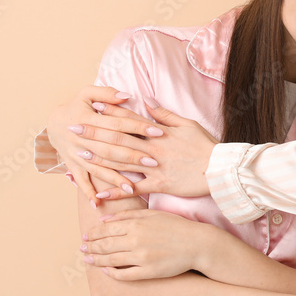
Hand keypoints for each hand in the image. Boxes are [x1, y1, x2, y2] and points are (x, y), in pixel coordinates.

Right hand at [46, 85, 165, 203]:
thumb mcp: (86, 93)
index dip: (138, 127)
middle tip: (154, 161)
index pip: (117, 124)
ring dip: (114, 178)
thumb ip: (106, 93)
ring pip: (98, 168)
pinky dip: (88, 192)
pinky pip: (81, 180)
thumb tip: (126, 96)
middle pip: (110, 148)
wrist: (52, 123)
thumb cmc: (76, 106)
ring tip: (132, 187)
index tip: (158, 131)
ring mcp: (76, 154)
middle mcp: (81, 139)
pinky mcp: (72, 165)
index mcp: (87, 119)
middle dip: (132, 156)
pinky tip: (98, 203)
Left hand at [77, 100, 218, 199]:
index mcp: (160, 132)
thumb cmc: (205, 146)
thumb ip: (165, 115)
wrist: (221, 169)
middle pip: (119, 138)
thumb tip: (147, 101)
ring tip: (79, 154)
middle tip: (73, 128)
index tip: (92, 106)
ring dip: (100, 158)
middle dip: (95, 132)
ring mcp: (155, 167)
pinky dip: (117, 191)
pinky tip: (100, 193)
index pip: (130, 119)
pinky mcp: (160, 184)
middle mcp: (154, 148)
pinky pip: (135, 189)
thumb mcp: (187, 124)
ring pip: (123, 161)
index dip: (110, 111)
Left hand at [80, 209, 206, 280]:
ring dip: (96, 261)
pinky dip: (112, 273)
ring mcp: (141, 257)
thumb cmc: (176, 226)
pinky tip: (106, 271)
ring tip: (87, 260)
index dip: (93, 234)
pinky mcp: (147, 272)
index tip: (85, 237)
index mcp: (136, 225)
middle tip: (81, 250)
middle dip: (90, 248)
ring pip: (110, 260)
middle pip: (105, 245)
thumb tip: (104, 219)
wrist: (197, 244)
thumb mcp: (153, 214)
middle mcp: (136, 240)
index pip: (106, 230)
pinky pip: (124, 275)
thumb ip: (127, 215)